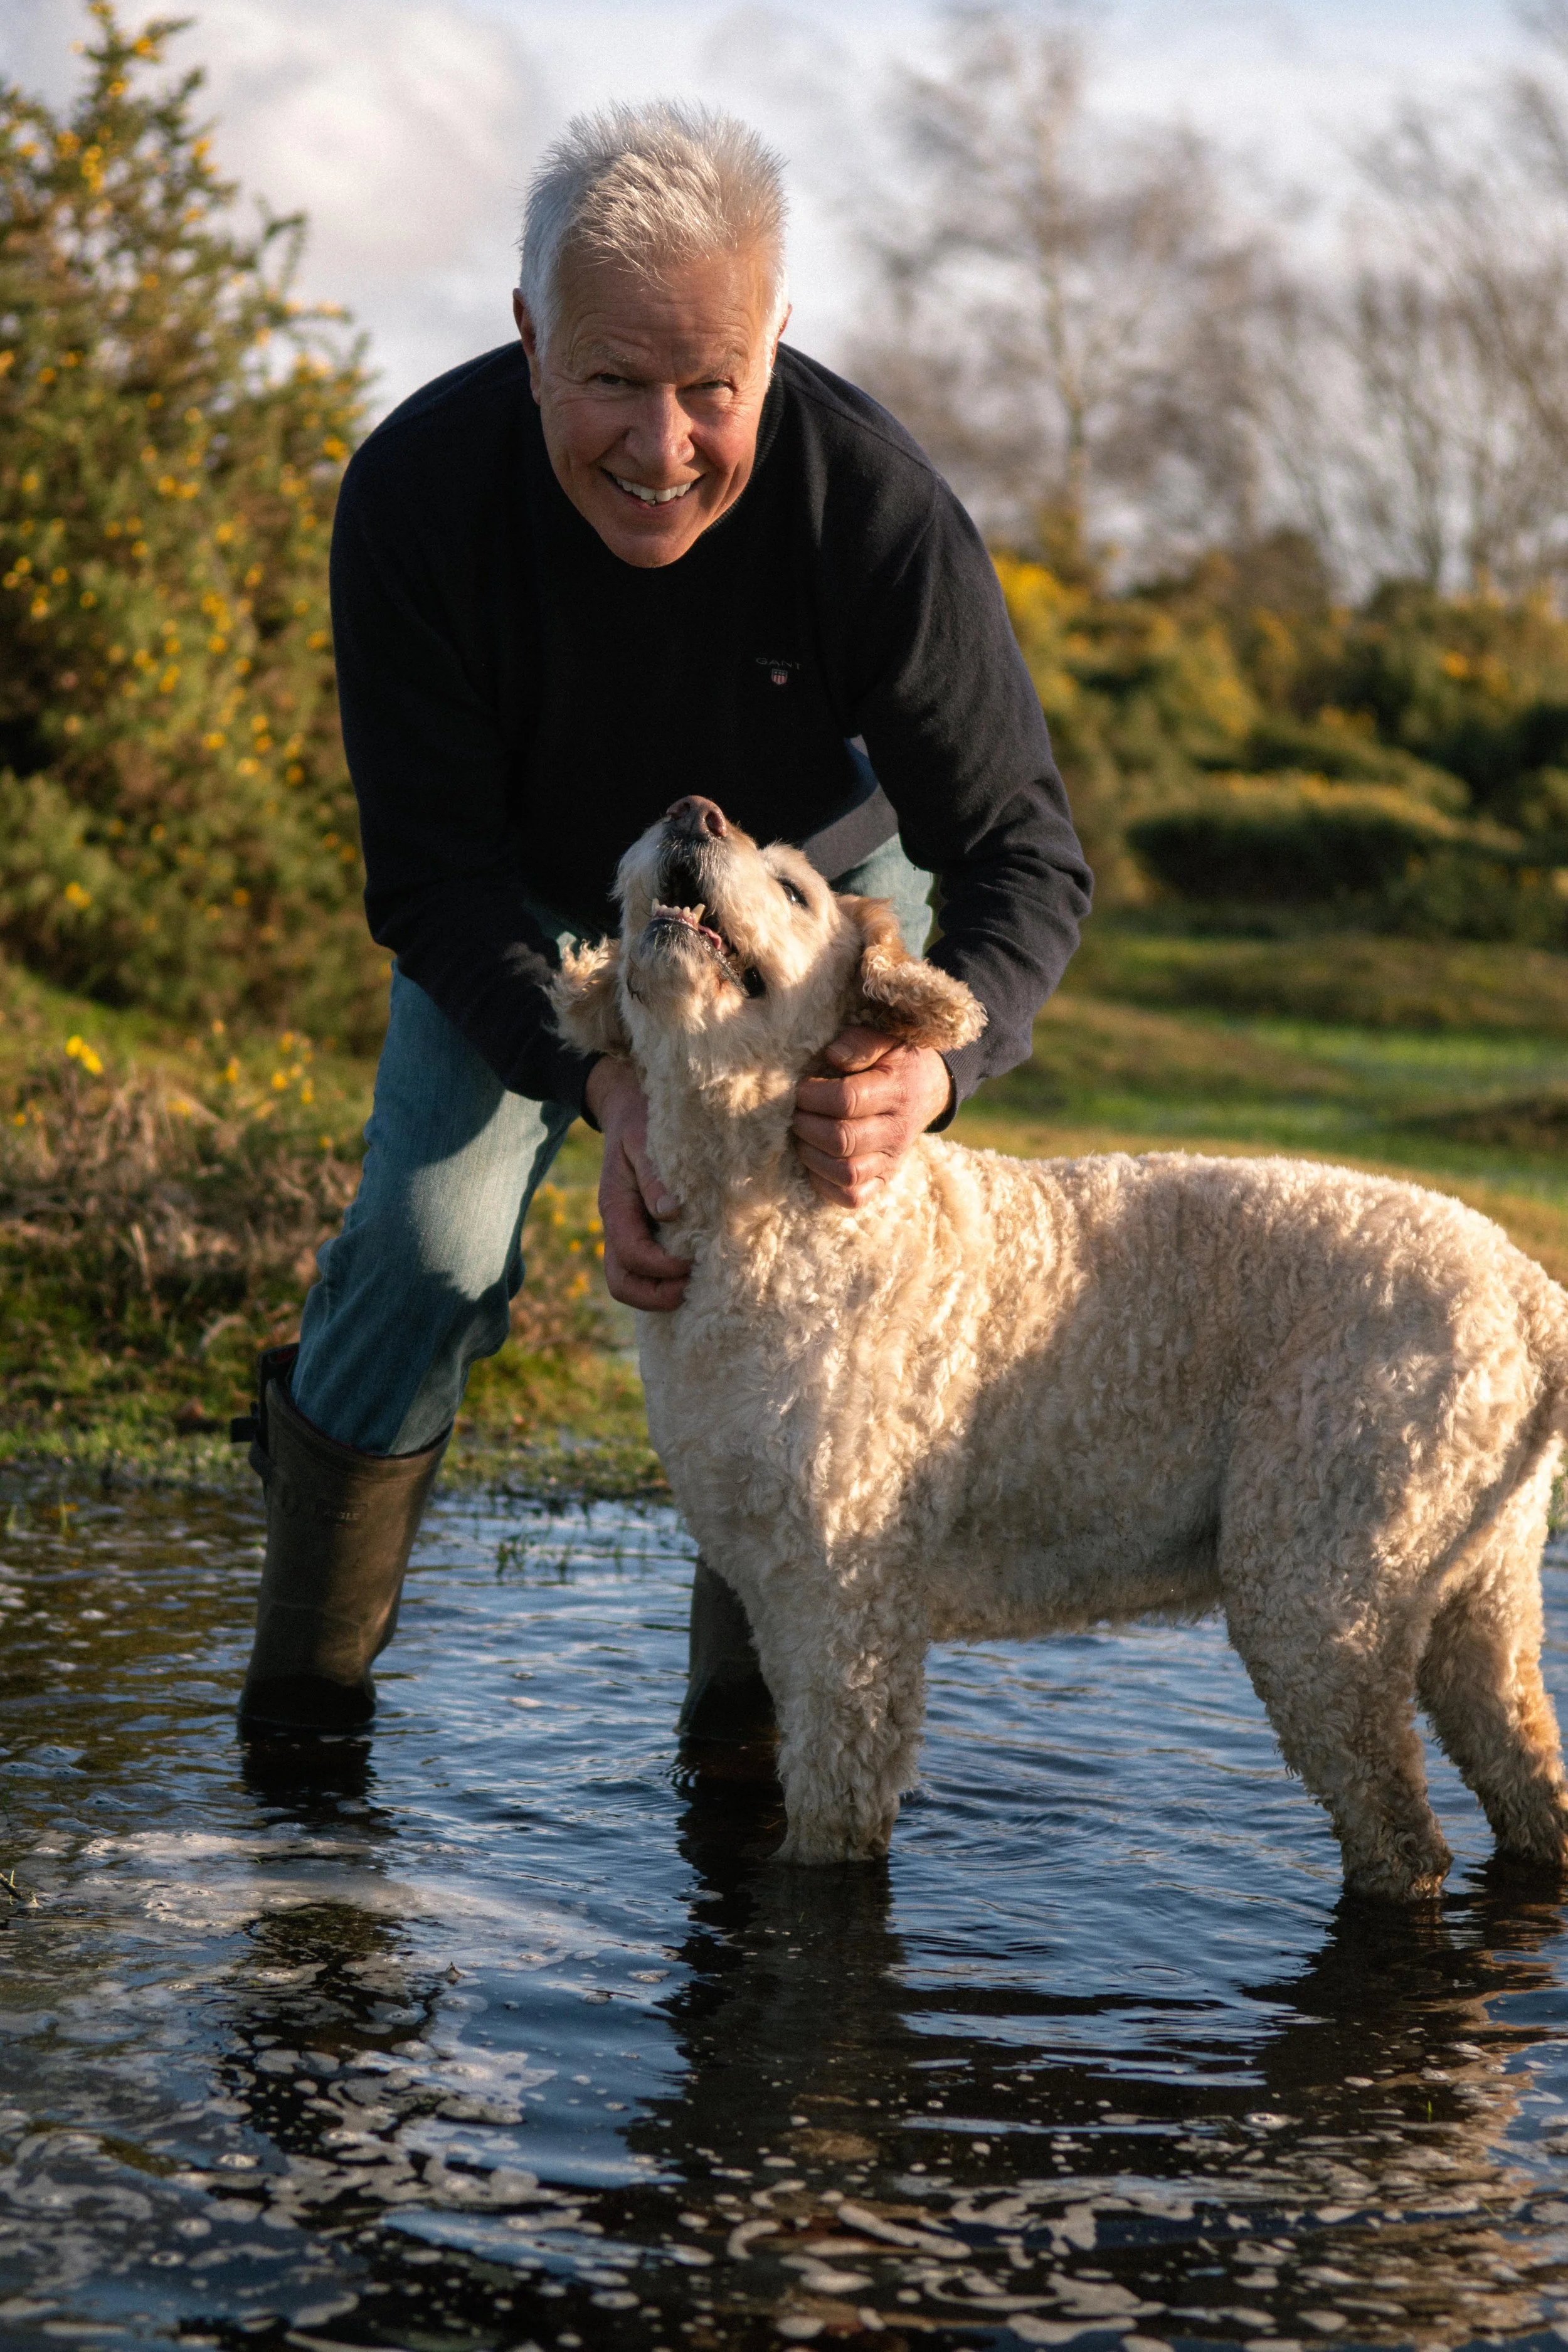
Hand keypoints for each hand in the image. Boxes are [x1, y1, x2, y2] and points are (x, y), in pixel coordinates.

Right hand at [584, 1057, 689, 1310]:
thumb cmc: (639, 1121)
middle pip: (621, 1282)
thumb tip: (670, 1212)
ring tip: (693, 1286)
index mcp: (615, 1205)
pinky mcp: (639, 1231)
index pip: (631, 1253)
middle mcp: (615, 1225)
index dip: (661, 1267)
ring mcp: (625, 1232)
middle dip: (655, 1295)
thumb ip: (654, 1175)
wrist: (626, 1109)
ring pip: (629, 1282)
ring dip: (658, 1293)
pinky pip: (643, 1270)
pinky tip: (690, 1275)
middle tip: (691, 1289)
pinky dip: (662, 1281)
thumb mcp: (644, 1139)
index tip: (692, 1263)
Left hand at [791, 1028, 953, 1206]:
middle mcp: (896, 1131)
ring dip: (812, 1156)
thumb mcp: (885, 1041)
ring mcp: (891, 1160)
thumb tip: (832, 1055)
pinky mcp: (884, 1179)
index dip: (813, 1096)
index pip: (846, 1100)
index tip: (800, 1089)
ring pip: (846, 1173)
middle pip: (842, 1140)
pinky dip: (826, 1185)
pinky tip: (815, 1163)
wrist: (929, 1090)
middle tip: (796, 1113)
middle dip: (807, 1126)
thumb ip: (859, 1044)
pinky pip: (853, 1197)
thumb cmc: (896, 1062)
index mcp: (896, 1092)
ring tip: (802, 1137)